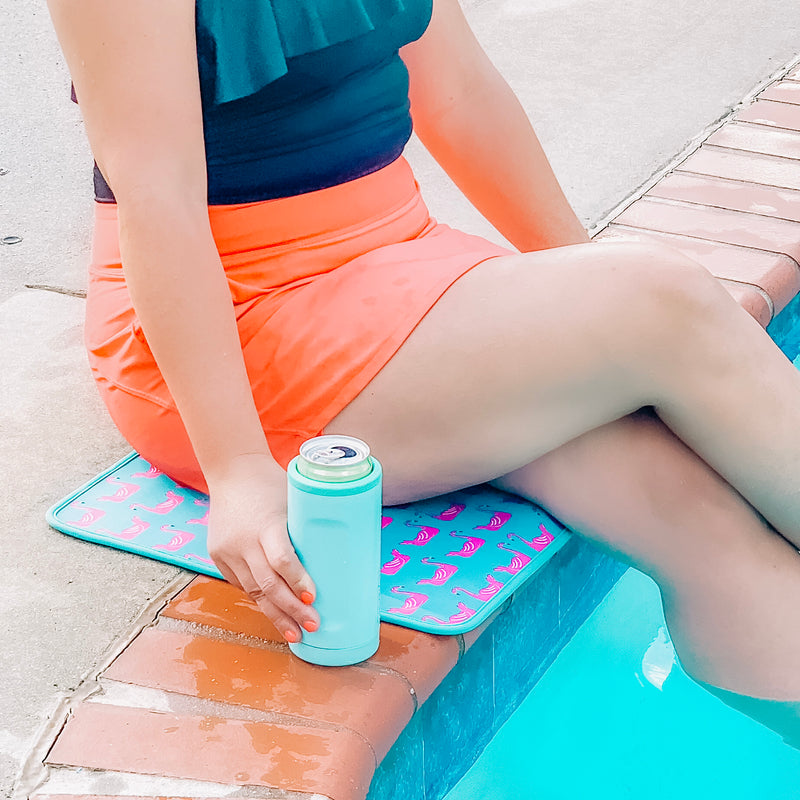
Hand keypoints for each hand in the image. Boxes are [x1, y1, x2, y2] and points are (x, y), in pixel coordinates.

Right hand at [206, 454, 318, 642]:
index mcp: (267, 523)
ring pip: (253, 591)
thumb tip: (344, 553)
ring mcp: (227, 550)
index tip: (314, 598)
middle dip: (291, 610)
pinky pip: (241, 583)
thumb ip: (309, 526)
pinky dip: (259, 598)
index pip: (282, 558)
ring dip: (275, 615)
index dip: (298, 581)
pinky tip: (275, 612)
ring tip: (295, 633)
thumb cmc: (272, 484)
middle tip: (313, 626)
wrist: (232, 470)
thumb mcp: (294, 499)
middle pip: (267, 584)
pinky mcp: (217, 556)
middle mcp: (243, 540)